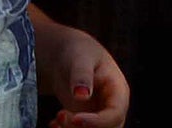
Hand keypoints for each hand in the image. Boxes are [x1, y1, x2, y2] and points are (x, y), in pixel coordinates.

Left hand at [33, 10, 129, 127]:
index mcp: (118, 89)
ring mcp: (99, 115)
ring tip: (56, 120)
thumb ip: (82, 76)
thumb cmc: (77, 51)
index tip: (74, 118)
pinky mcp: (85, 121)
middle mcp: (112, 106)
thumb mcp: (80, 59)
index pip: (115, 113)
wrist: (66, 55)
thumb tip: (82, 96)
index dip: (98, 122)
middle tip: (61, 115)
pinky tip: (53, 123)